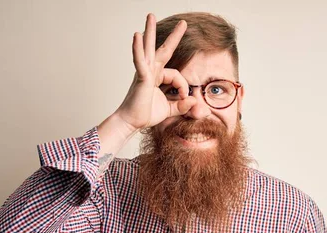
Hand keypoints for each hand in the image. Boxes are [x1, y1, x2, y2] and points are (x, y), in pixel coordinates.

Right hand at [114, 13, 196, 135]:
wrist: (131, 122)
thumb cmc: (145, 114)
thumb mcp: (170, 110)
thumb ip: (182, 105)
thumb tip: (195, 101)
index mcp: (158, 78)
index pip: (177, 75)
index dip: (183, 86)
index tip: (184, 98)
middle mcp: (151, 72)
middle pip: (163, 50)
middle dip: (173, 37)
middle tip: (183, 22)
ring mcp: (145, 73)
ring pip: (149, 49)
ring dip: (150, 32)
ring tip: (150, 16)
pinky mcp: (140, 77)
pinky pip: (139, 60)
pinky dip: (137, 48)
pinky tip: (136, 36)